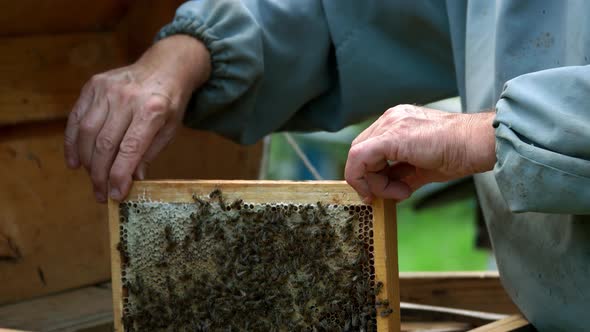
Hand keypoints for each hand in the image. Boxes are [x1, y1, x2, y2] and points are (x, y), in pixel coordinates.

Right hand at [64, 35, 210, 202]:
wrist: (165, 67)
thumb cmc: (169, 103)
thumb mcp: (170, 130)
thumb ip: (149, 154)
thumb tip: (131, 180)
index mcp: (152, 111)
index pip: (129, 150)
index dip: (118, 176)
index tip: (114, 195)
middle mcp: (127, 98)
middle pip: (105, 144)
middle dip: (100, 174)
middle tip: (101, 194)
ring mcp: (108, 89)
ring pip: (87, 132)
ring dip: (86, 161)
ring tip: (92, 179)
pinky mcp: (94, 85)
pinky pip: (77, 118)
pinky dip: (72, 142)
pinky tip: (75, 161)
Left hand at [345, 104, 495, 202]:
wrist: (477, 145)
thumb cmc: (459, 154)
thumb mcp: (423, 169)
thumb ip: (401, 177)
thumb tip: (389, 193)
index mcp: (397, 122)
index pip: (368, 149)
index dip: (370, 174)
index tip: (383, 193)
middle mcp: (390, 118)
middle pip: (359, 152)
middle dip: (370, 180)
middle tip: (394, 195)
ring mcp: (390, 123)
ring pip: (357, 156)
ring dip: (375, 183)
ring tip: (403, 192)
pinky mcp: (391, 136)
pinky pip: (360, 158)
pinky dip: (368, 180)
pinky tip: (396, 191)